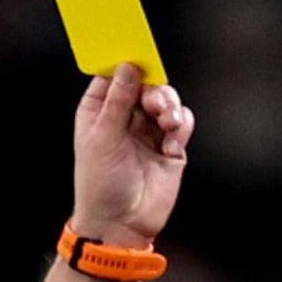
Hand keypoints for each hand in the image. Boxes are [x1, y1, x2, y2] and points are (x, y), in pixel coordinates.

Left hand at [71, 62, 192, 249]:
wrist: (119, 225)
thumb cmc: (99, 184)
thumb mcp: (102, 138)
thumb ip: (118, 100)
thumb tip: (128, 66)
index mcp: (99, 113)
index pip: (113, 78)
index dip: (125, 65)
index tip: (137, 56)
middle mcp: (124, 119)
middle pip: (145, 85)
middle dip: (154, 89)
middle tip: (154, 102)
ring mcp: (148, 133)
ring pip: (166, 101)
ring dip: (169, 105)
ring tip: (165, 121)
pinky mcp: (170, 148)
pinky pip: (182, 123)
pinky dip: (181, 125)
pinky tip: (172, 140)